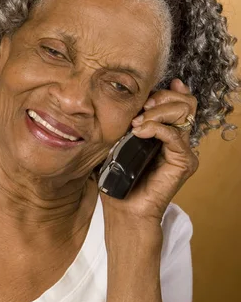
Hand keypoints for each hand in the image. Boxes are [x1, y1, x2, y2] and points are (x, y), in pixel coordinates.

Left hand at [100, 79, 198, 224]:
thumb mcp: (116, 144)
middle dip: (162, 97)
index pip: (175, 101)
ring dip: (158, 111)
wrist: (123, 210)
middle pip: (184, 102)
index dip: (162, 92)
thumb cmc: (117, 180)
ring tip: (137, 122)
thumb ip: (124, 124)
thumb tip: (118, 102)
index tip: (144, 94)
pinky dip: (157, 128)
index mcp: (163, 133)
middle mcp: (176, 139)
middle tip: (142, 106)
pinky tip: (139, 131)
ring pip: (183, 113)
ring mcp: (183, 150)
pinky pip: (175, 136)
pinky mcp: (184, 162)